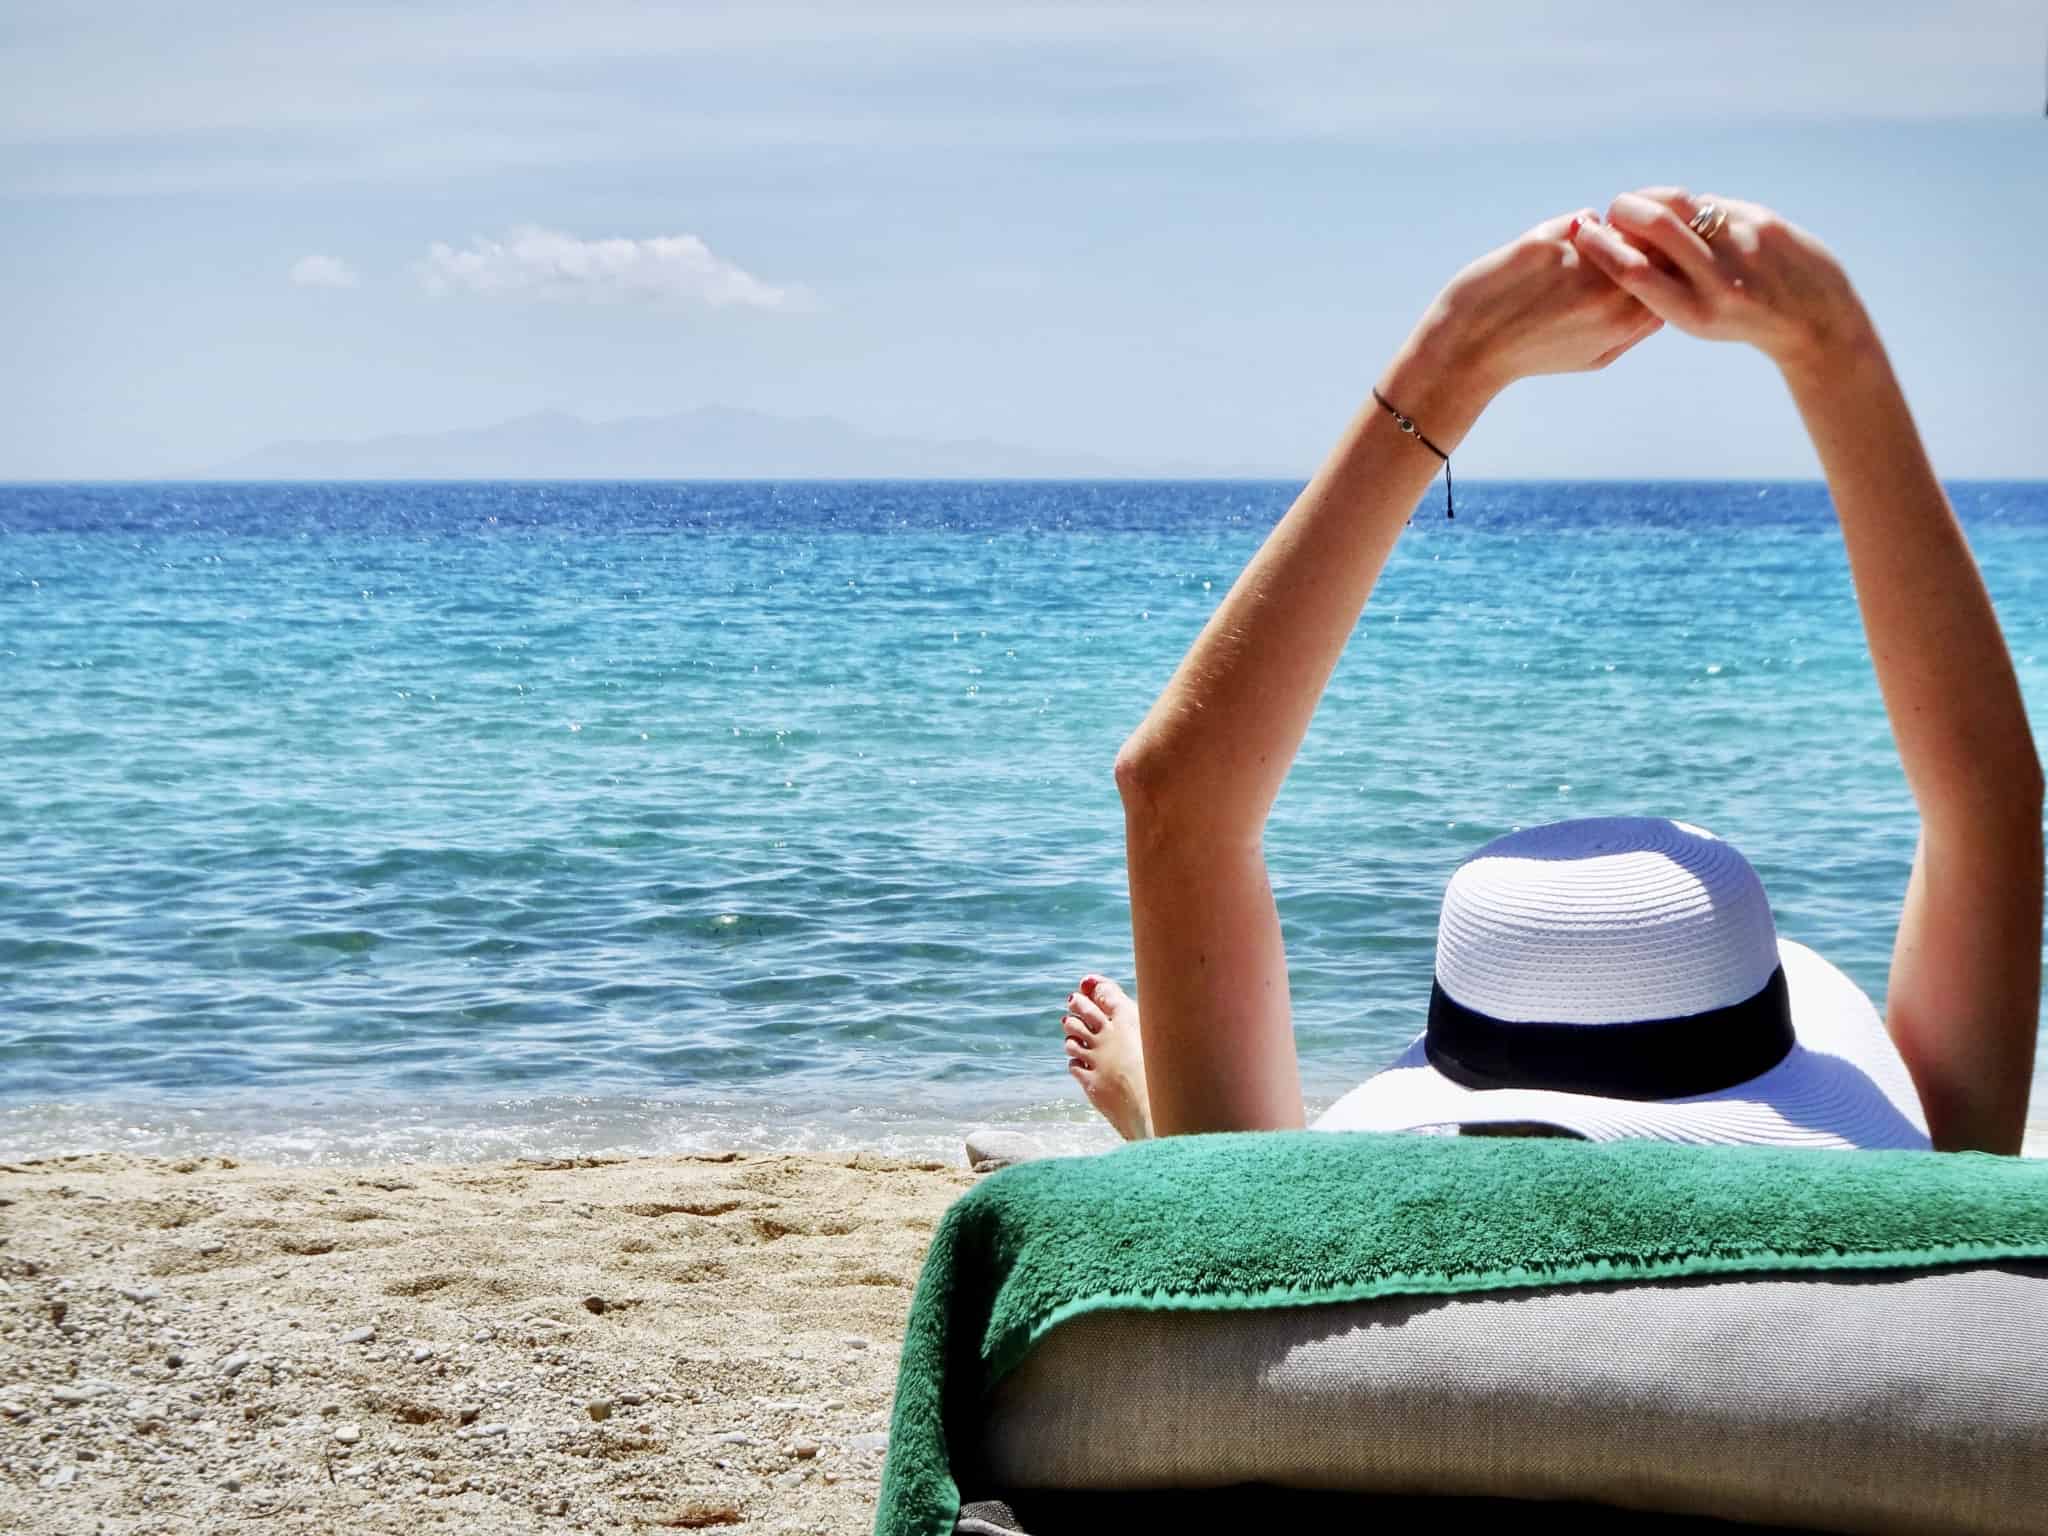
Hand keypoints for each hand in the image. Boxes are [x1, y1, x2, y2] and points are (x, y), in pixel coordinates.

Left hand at [1419, 210, 1663, 390]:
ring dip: (1603, 234)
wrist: (1468, 348)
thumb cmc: (1532, 354)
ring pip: (1615, 227)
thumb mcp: (1594, 357)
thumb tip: (1665, 296)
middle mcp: (1606, 288)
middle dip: (1637, 242)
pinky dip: (1570, 230)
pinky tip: (1545, 255)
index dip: (1660, 262)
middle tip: (1609, 255)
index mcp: (1624, 319)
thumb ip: (1635, 328)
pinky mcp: (1544, 241)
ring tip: (1572, 261)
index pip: (1670, 271)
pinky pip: (1581, 220)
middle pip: (1649, 242)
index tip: (1643, 264)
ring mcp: (1577, 261)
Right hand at [1570, 188, 1871, 375]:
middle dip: (1626, 208)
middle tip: (1613, 211)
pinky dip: (1693, 206)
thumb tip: (1622, 244)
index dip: (1602, 247)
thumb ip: (1662, 286)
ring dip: (1654, 197)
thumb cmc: (1740, 321)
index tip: (1583, 231)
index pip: (1634, 271)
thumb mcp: (1696, 320)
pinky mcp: (1764, 221)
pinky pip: (1713, 203)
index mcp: (1693, 314)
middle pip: (1657, 225)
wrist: (1816, 319)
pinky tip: (1689, 214)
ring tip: (1643, 205)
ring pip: (1685, 203)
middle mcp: (1719, 281)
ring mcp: (1745, 246)